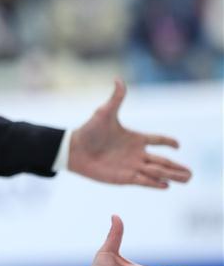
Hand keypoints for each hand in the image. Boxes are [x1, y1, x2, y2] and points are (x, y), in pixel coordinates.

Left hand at [68, 79, 191, 187]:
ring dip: (171, 176)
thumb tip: (118, 79)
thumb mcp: (104, 113)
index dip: (168, 142)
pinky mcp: (124, 177)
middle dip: (176, 167)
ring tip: (187, 179)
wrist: (74, 150)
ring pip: (157, 172)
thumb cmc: (89, 131)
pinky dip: (155, 184)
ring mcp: (131, 166)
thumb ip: (116, 98)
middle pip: (162, 161)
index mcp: (135, 138)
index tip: (178, 144)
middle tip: (191, 172)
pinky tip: (166, 186)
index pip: (157, 140)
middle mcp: (136, 153)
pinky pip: (143, 182)